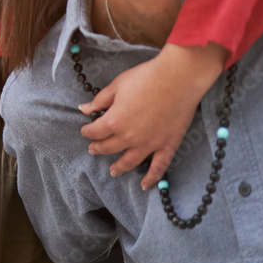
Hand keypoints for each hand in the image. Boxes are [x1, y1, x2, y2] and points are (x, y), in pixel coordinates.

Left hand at [78, 43, 226, 188]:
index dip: (88, 131)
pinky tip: (145, 185)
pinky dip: (151, 178)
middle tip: (94, 149)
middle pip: (109, 147)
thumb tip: (84, 109)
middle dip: (99, 148)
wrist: (178, 78)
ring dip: (119, 167)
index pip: (94, 132)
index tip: (86, 130)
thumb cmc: (145, 78)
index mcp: (114, 121)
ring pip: (130, 161)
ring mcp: (149, 144)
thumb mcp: (116, 85)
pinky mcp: (167, 145)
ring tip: (113, 170)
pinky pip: (158, 167)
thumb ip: (100, 101)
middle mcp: (129, 137)